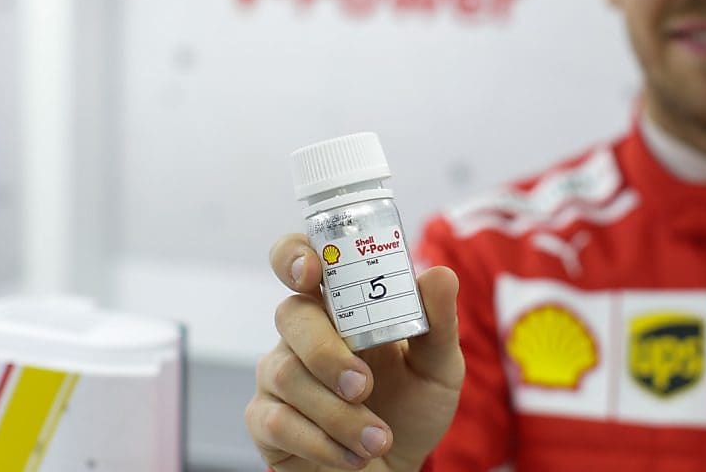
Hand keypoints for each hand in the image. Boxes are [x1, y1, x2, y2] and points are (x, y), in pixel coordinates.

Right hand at [246, 233, 463, 470]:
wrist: (396, 468)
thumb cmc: (411, 407)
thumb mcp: (439, 367)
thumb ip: (438, 323)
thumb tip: (440, 275)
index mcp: (339, 307)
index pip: (300, 261)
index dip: (294, 254)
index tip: (310, 271)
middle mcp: (302, 334)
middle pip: (291, 315)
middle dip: (327, 352)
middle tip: (363, 386)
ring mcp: (278, 375)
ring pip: (288, 375)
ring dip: (339, 413)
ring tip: (377, 438)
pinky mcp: (266, 421)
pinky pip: (277, 422)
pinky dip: (322, 442)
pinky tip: (352, 455)